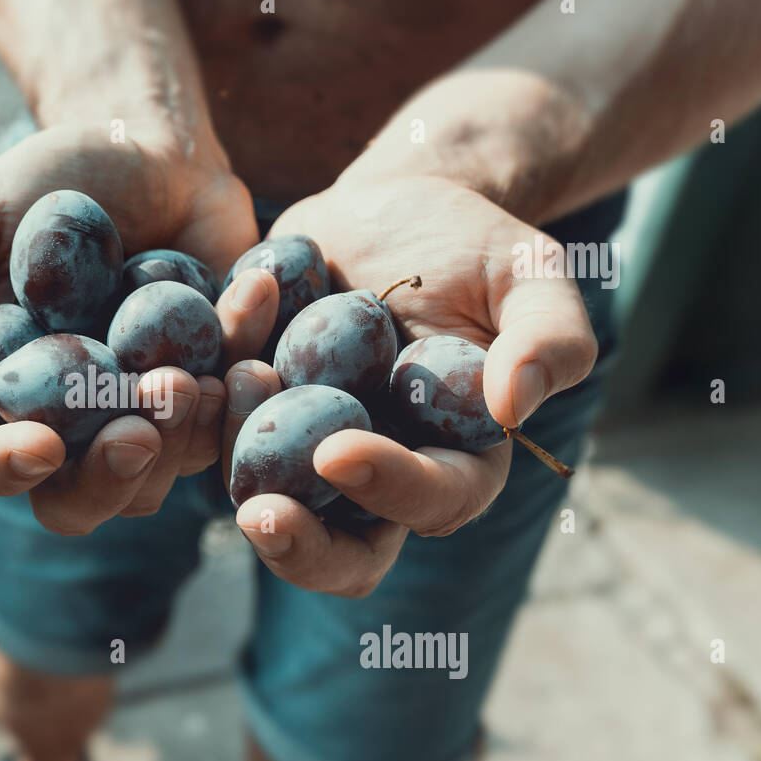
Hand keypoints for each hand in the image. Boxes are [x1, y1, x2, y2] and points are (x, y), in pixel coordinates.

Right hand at [0, 123, 277, 533]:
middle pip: (75, 504)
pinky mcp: (210, 395)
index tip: (40, 445)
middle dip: (107, 479)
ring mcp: (142, 418)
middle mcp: (66, 426)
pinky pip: (232, 414)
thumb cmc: (48, 181)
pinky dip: (244, 373)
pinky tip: (250, 297)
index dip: (0, 469)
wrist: (148, 151)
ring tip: (194, 375)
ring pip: (161, 478)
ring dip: (181, 439)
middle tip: (137, 429)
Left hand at [225, 171, 596, 595]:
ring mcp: (302, 448)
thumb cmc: (472, 248)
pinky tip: (243, 299)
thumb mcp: (531, 272)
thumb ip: (548, 338)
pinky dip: (211, 379)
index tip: (339, 450)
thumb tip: (514, 408)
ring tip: (238, 371)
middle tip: (259, 516)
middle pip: (339, 551)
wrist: (390, 209)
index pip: (430, 503)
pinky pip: (214, 422)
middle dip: (298, 548)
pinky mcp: (248, 412)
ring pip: (259, 492)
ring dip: (237, 448)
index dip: (388, 489)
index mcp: (452, 462)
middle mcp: (373, 475)